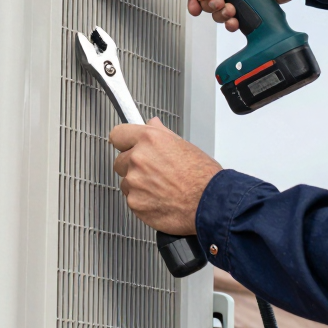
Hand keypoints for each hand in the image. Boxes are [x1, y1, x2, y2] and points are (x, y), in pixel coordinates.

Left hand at [108, 117, 219, 235]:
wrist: (209, 203)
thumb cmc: (202, 176)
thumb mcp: (184, 145)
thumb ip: (161, 134)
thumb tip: (152, 124)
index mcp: (149, 140)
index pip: (118, 135)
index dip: (123, 142)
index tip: (125, 146)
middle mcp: (138, 159)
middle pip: (120, 160)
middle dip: (132, 166)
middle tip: (152, 172)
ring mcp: (134, 182)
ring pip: (125, 182)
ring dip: (137, 185)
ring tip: (160, 188)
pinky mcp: (134, 202)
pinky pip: (131, 199)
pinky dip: (142, 201)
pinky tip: (160, 199)